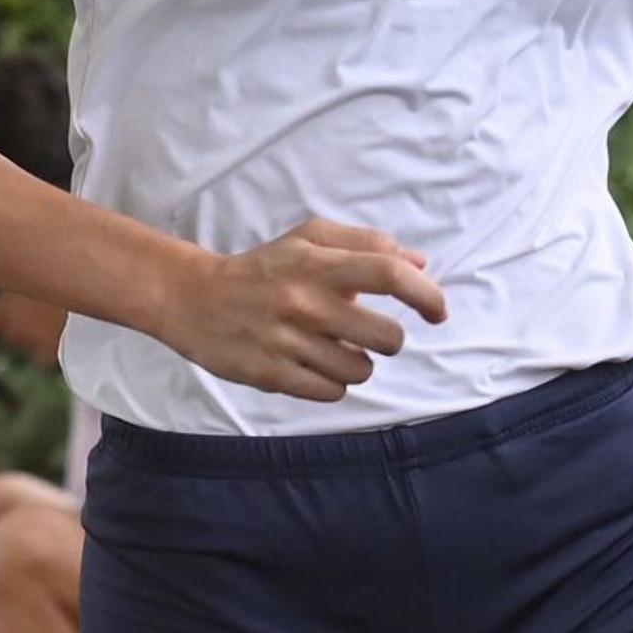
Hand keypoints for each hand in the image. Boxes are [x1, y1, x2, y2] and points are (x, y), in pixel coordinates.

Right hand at [161, 216, 447, 401]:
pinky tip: (314, 365)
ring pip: (361, 371)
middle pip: (386, 337)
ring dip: (358, 363)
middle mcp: (305, 302)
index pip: (388, 274)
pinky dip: (332, 383)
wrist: (195, 299)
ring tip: (335, 348)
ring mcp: (288, 342)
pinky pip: (331, 393)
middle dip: (389, 339)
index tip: (437, 311)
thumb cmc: (264, 267)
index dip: (425, 294)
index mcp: (318, 263)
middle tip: (371, 333)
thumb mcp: (309, 239)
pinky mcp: (272, 376)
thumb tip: (420, 263)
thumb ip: (365, 244)